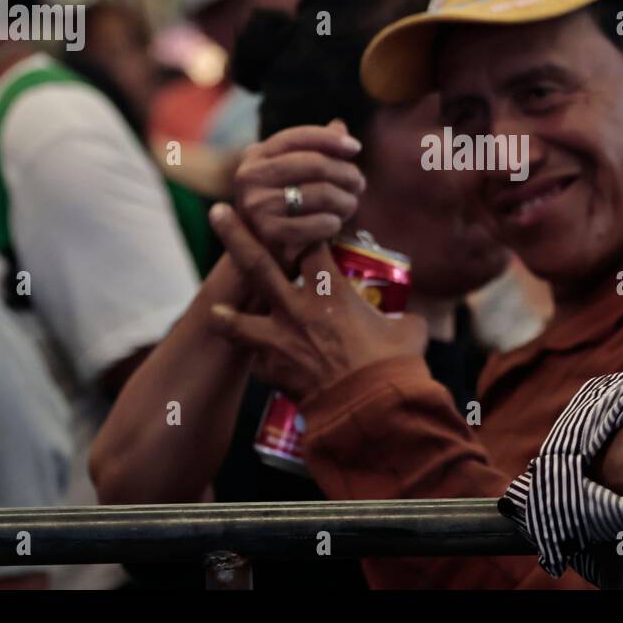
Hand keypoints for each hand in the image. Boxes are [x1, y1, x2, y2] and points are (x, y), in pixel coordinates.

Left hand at [206, 203, 426, 401]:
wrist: (372, 409)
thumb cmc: (394, 366)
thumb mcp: (408, 332)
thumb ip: (401, 318)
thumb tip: (409, 320)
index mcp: (331, 291)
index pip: (311, 245)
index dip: (307, 232)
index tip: (303, 222)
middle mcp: (298, 309)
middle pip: (259, 263)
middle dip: (237, 236)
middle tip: (218, 212)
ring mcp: (280, 341)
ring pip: (238, 321)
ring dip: (224, 314)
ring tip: (213, 309)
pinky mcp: (272, 372)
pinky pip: (259, 364)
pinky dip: (262, 363)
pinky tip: (263, 366)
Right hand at [233, 120, 365, 264]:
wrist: (261, 258)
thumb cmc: (283, 210)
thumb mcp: (291, 176)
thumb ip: (314, 150)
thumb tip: (340, 126)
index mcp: (254, 156)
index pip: (299, 137)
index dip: (331, 139)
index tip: (355, 148)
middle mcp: (249, 177)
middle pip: (315, 164)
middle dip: (346, 172)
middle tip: (359, 184)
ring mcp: (256, 205)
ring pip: (322, 193)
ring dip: (346, 200)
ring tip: (350, 205)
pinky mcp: (269, 233)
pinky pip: (319, 223)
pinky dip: (334, 223)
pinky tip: (335, 223)